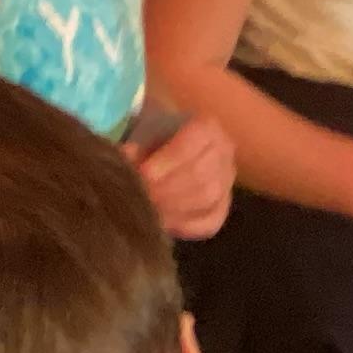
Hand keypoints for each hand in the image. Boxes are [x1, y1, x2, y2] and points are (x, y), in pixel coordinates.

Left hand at [130, 116, 236, 241]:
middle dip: (167, 190)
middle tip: (141, 198)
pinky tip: (163, 224)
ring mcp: (227, 181)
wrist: (162, 150)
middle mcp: (224, 152)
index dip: (168, 160)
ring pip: (208, 199)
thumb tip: (125, 160)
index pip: (194, 142)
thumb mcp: (143, 132)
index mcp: (207, 127)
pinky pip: (210, 222)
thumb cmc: (151, 137)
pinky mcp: (222, 207)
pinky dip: (186, 226)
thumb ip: (137, 145)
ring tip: (149, 211)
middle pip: (201, 175)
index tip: (143, 174)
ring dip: (175, 208)